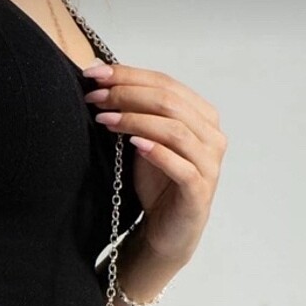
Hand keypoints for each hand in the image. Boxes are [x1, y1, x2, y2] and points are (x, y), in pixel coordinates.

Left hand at [82, 61, 227, 267]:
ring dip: (136, 120)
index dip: (129, 75)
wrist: (165, 231)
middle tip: (95, 97)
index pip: (166, 83)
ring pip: (175, 130)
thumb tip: (102, 78)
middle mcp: (211, 135)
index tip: (93, 75)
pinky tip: (134, 144)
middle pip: (169, 102)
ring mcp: (209, 164)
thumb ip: (136, 112)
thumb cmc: (156, 185)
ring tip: (105, 119)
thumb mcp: (143, 141)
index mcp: (201, 116)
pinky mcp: (199, 191)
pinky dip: (157, 152)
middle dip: (127, 94)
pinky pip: (181, 166)